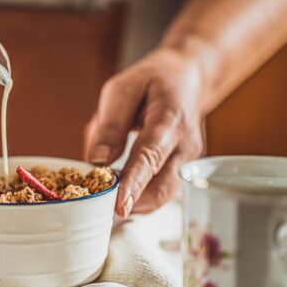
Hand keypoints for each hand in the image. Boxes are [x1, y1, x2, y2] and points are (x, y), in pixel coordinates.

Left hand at [84, 49, 205, 216]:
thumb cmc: (151, 82)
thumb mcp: (122, 89)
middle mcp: (185, 144)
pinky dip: (141, 196)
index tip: (119, 206)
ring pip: (162, 195)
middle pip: (161, 186)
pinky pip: (162, 190)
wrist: (186, 79)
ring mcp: (188, 160)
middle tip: (99, 206)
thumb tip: (97, 161)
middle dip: (131, 202)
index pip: (151, 156)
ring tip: (107, 196)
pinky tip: (122, 190)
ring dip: (135, 202)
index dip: (134, 183)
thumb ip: (110, 125)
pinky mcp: (183, 169)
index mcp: (170, 118)